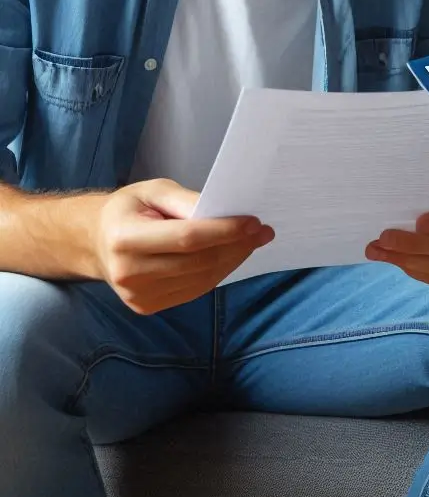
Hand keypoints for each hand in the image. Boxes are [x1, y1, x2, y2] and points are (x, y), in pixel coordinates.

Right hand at [90, 179, 274, 314]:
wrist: (97, 242)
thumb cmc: (129, 210)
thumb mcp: (153, 190)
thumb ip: (185, 200)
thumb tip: (221, 211)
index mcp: (125, 237)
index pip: (186, 238)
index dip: (224, 231)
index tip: (254, 222)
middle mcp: (128, 272)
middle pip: (198, 261)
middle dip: (236, 245)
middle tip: (263, 231)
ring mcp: (137, 295)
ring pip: (201, 279)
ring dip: (233, 259)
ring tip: (252, 241)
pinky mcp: (147, 306)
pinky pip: (194, 290)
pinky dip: (218, 272)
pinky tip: (231, 255)